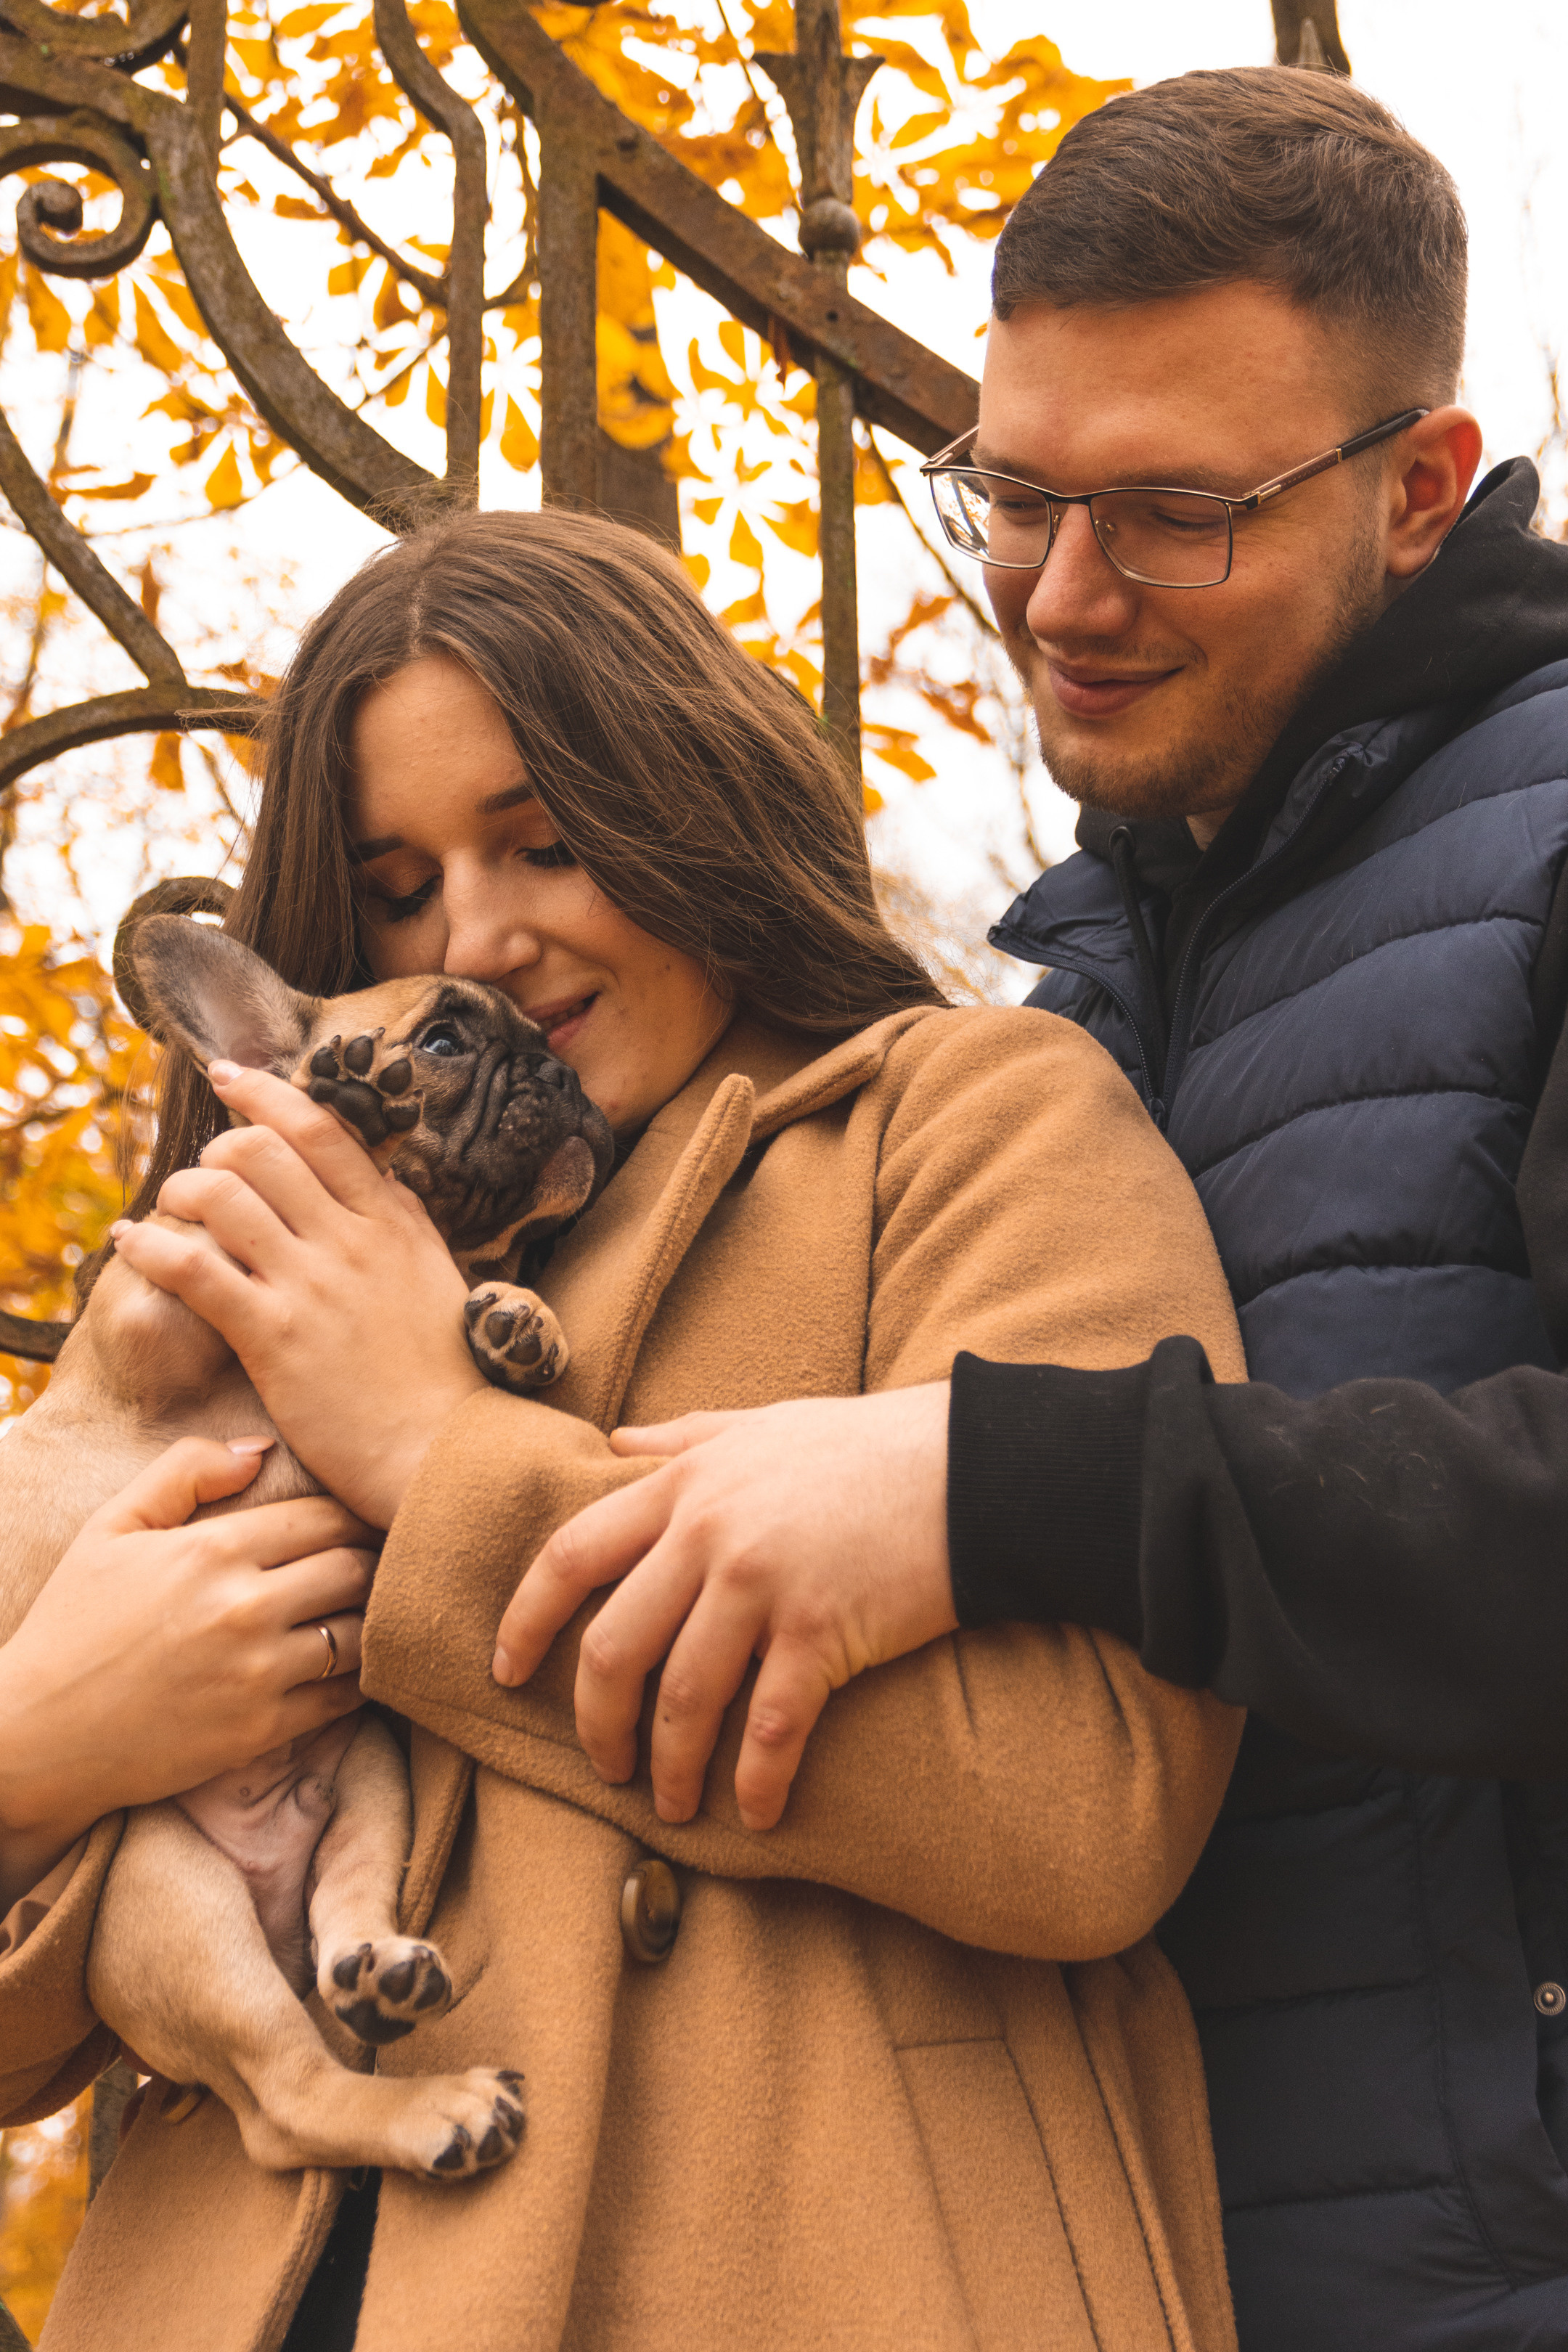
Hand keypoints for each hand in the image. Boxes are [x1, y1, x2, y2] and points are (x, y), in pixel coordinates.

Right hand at [0, 1437, 373, 1912]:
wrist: (38, 1735)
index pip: (327, 1517)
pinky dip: (357, 1678)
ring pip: (361, 1633)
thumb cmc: (74, 1624)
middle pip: (357, 1569)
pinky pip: (343, 1697)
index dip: (353, 1516)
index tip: (360, 1521)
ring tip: (372, 1611)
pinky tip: (350, 1666)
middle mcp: (244, 1608)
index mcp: (214, 1550)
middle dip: (374, 1561)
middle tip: (382, 1563)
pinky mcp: (262, 1731)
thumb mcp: (111, 1527)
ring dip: (373, 1620)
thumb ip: (185, 1470)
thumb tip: (260, 1450)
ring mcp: (257, 1673)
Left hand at [110, 1060, 484, 1526]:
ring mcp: (311, 1284)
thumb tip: (372, 1178)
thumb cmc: (448, 1379)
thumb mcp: (439, 1278)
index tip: (231, 1077)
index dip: (265, 1094)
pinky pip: (195, 1268)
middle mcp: (351, 1239)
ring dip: (180, 1191)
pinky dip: (152, 1246)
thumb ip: (401, 1224)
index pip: (320, 1129)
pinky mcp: (273, 1335)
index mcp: (393, 1220)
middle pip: (260, 1150)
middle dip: (216, 1147)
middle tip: (203, 1169)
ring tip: (168, 1206)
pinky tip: (131, 1244)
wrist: (450, 1453)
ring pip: (221, 1196)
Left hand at [493, 1383, 954, 1830]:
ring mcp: (764, 1584)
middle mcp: (710, 1534)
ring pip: (682, 1697)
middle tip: (604, 1763)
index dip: (525, 1619)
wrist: (976, 1470)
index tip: (505, 1669)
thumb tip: (615, 1444)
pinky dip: (756, 1782)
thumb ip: (684, 1436)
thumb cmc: (867, 1447)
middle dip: (595, 1721)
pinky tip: (755, 1814)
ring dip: (668, 1766)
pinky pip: (770, 1727)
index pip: (570, 1555)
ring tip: (670, 1804)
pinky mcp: (824, 1631)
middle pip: (612, 1646)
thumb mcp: (763, 1423)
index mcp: (685, 1484)